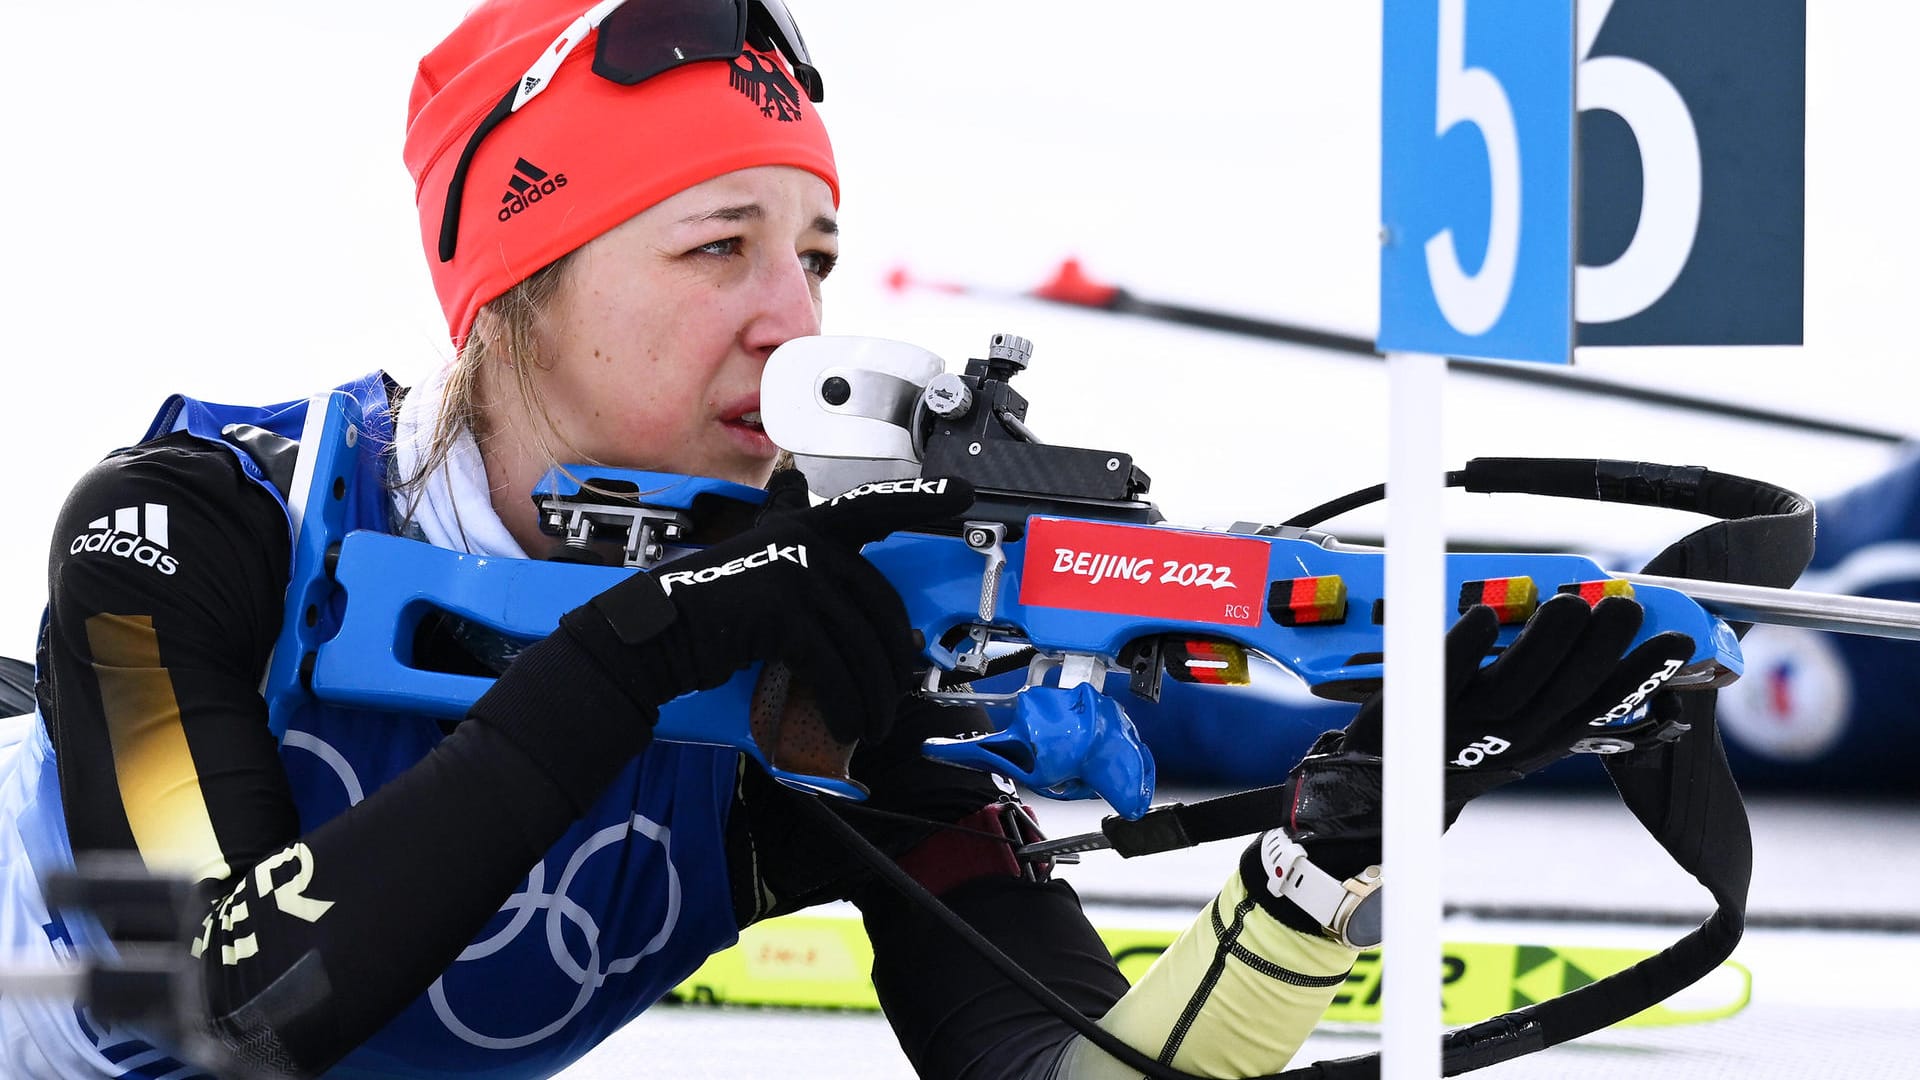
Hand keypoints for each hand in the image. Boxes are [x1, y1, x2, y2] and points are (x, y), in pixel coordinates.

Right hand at [558, 471, 973, 746]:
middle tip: (891, 702)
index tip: (965, 495)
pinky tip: (847, 725)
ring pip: (861, 645)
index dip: (922, 500)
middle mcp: (807, 540)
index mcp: (808, 528)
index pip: (875, 506)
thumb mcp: (772, 585)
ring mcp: (795, 569)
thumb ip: (820, 588)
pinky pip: (834, 666)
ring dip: (872, 697)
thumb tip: (882, 635)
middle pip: (880, 607)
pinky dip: (845, 704)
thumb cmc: (716, 620)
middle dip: (892, 665)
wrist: (656, 637)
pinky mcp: (782, 608)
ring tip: (870, 725)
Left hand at [1280, 595, 1695, 866]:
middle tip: (1623, 604)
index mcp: (1541, 742)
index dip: (1642, 678)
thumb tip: (1642, 696)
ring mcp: (1462, 726)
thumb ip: (1570, 710)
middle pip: (1565, 692)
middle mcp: (1508, 739)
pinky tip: (1486, 614)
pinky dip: (1466, 646)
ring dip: (1546, 641)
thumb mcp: (1526, 741)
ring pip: (1514, 684)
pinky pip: (1444, 676)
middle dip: (1602, 647)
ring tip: (1570, 602)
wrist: (1386, 793)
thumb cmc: (1465, 751)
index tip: (1677, 642)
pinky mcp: (1418, 710)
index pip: (1601, 709)